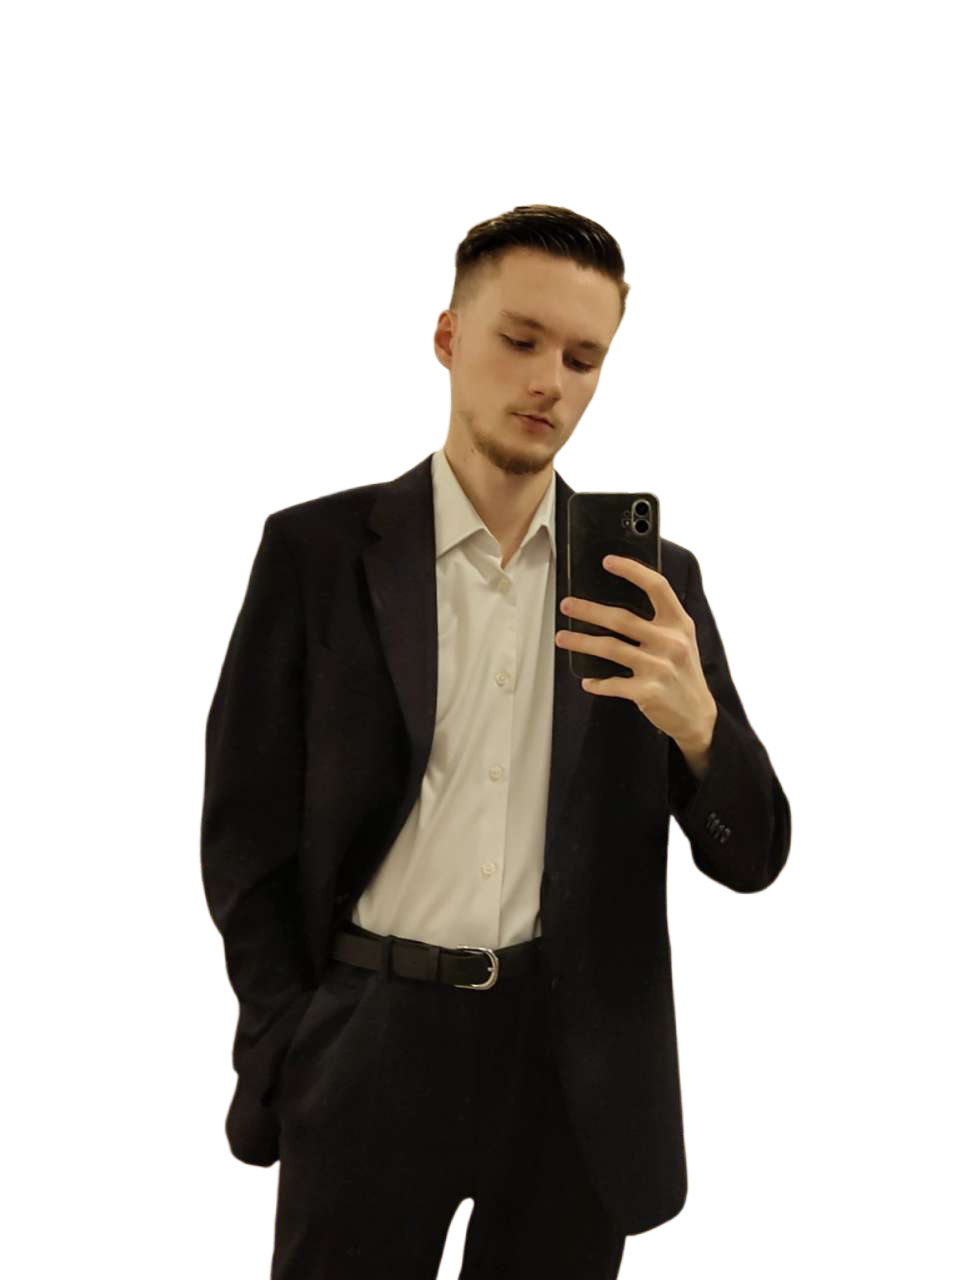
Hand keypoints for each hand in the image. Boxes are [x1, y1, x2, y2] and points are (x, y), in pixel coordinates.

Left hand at [555, 555, 716, 745]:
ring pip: (610, 648)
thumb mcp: (682, 640)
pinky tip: (588, 681)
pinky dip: (597, 683)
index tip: (608, 562)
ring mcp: (659, 667)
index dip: (632, 570)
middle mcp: (670, 642)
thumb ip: (660, 621)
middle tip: (567, 605)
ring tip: (562, 638)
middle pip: (622, 618)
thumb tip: (619, 605)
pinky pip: (613, 683)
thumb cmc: (683, 673)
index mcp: (679, 623)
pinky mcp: (648, 692)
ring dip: (581, 642)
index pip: (657, 587)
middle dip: (589, 610)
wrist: (698, 715)